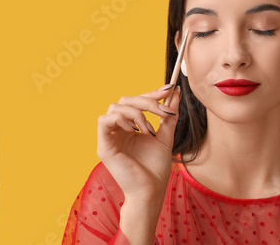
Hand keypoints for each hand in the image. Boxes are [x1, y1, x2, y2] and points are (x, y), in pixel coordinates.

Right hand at [97, 84, 181, 201]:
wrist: (151, 191)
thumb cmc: (156, 168)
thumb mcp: (166, 136)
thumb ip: (169, 115)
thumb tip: (176, 92)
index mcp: (130, 127)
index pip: (137, 101)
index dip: (152, 93)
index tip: (170, 89)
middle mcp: (118, 130)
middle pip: (126, 100)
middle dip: (147, 101)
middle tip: (164, 112)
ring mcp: (109, 137)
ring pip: (115, 106)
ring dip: (137, 113)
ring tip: (149, 130)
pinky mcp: (103, 146)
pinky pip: (104, 120)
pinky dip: (121, 119)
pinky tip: (135, 130)